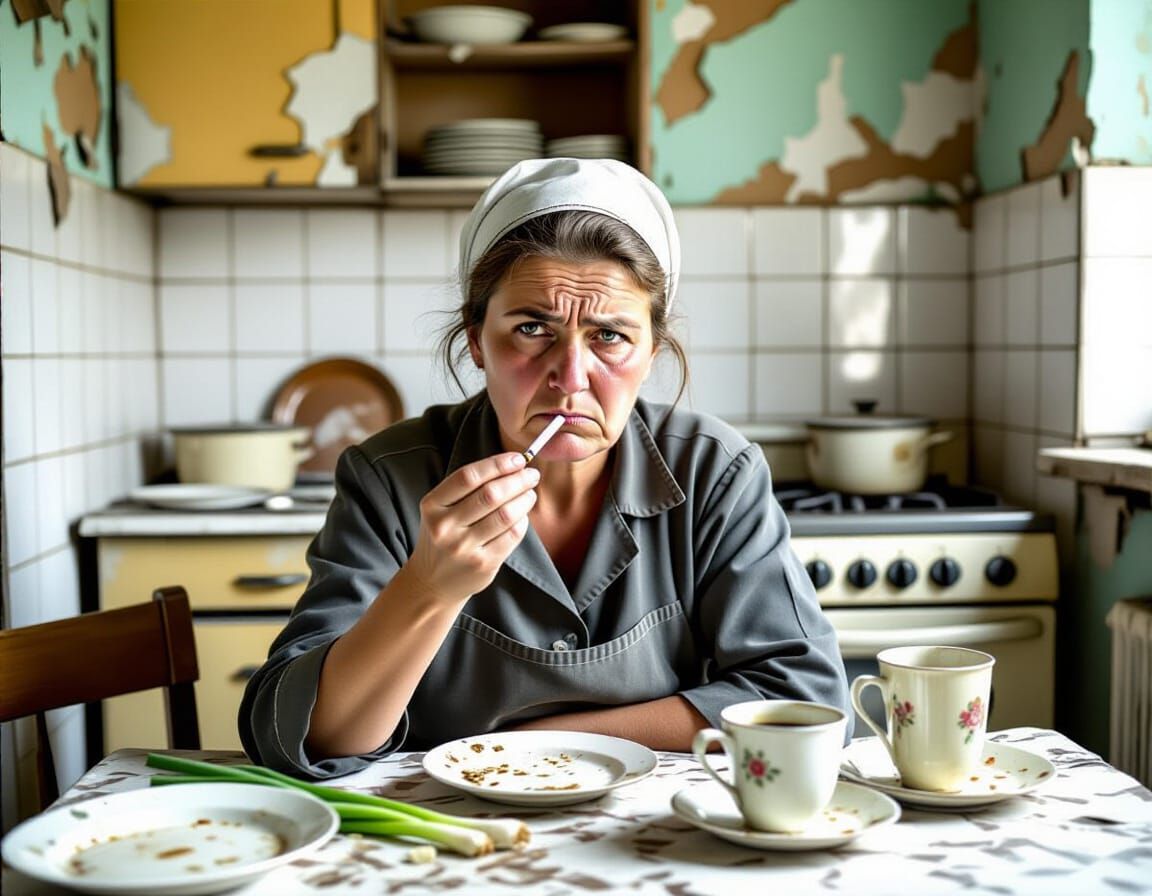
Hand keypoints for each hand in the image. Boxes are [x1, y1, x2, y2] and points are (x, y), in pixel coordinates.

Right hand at [405, 452, 539, 602]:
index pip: (468, 477)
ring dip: (524, 499)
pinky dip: (522, 521)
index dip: (497, 464)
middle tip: (531, 474)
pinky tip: (523, 515)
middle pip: (490, 494)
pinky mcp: (482, 564)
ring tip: (530, 493)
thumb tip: (512, 466)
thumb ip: (467, 489)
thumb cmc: (444, 536)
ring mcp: (463, 548)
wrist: (432, 581)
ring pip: (505, 515)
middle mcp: (445, 527)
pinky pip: (511, 535)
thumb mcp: (441, 509)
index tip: (517, 459)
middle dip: (517, 480)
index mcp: (432, 506)